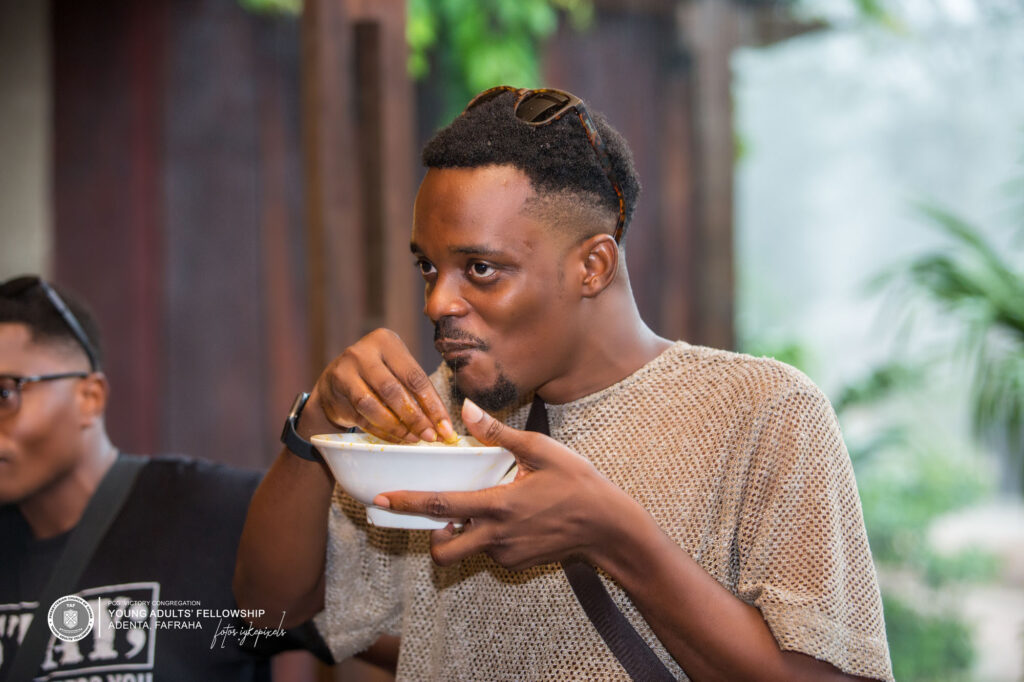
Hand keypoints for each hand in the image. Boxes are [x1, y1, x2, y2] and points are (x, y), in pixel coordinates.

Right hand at [310, 328, 456, 443]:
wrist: (333, 384)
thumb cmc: (376, 378)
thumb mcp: (396, 372)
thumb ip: (416, 392)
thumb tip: (442, 425)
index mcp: (387, 341)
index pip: (415, 377)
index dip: (433, 405)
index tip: (445, 428)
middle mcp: (364, 352)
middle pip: (394, 390)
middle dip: (416, 418)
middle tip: (430, 437)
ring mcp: (346, 369)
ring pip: (374, 405)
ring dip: (397, 427)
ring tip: (413, 439)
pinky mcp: (335, 390)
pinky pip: (362, 416)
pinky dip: (382, 431)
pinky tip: (396, 438)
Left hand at [375, 399, 637, 570]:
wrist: (608, 527)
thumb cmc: (577, 483)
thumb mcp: (541, 450)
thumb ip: (499, 433)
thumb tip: (467, 410)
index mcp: (498, 505)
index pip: (441, 506)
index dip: (407, 503)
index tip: (381, 500)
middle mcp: (496, 536)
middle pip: (443, 551)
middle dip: (431, 537)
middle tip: (439, 517)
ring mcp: (507, 554)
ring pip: (468, 549)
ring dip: (465, 533)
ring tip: (487, 508)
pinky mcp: (517, 564)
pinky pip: (490, 552)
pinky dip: (489, 537)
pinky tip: (513, 519)